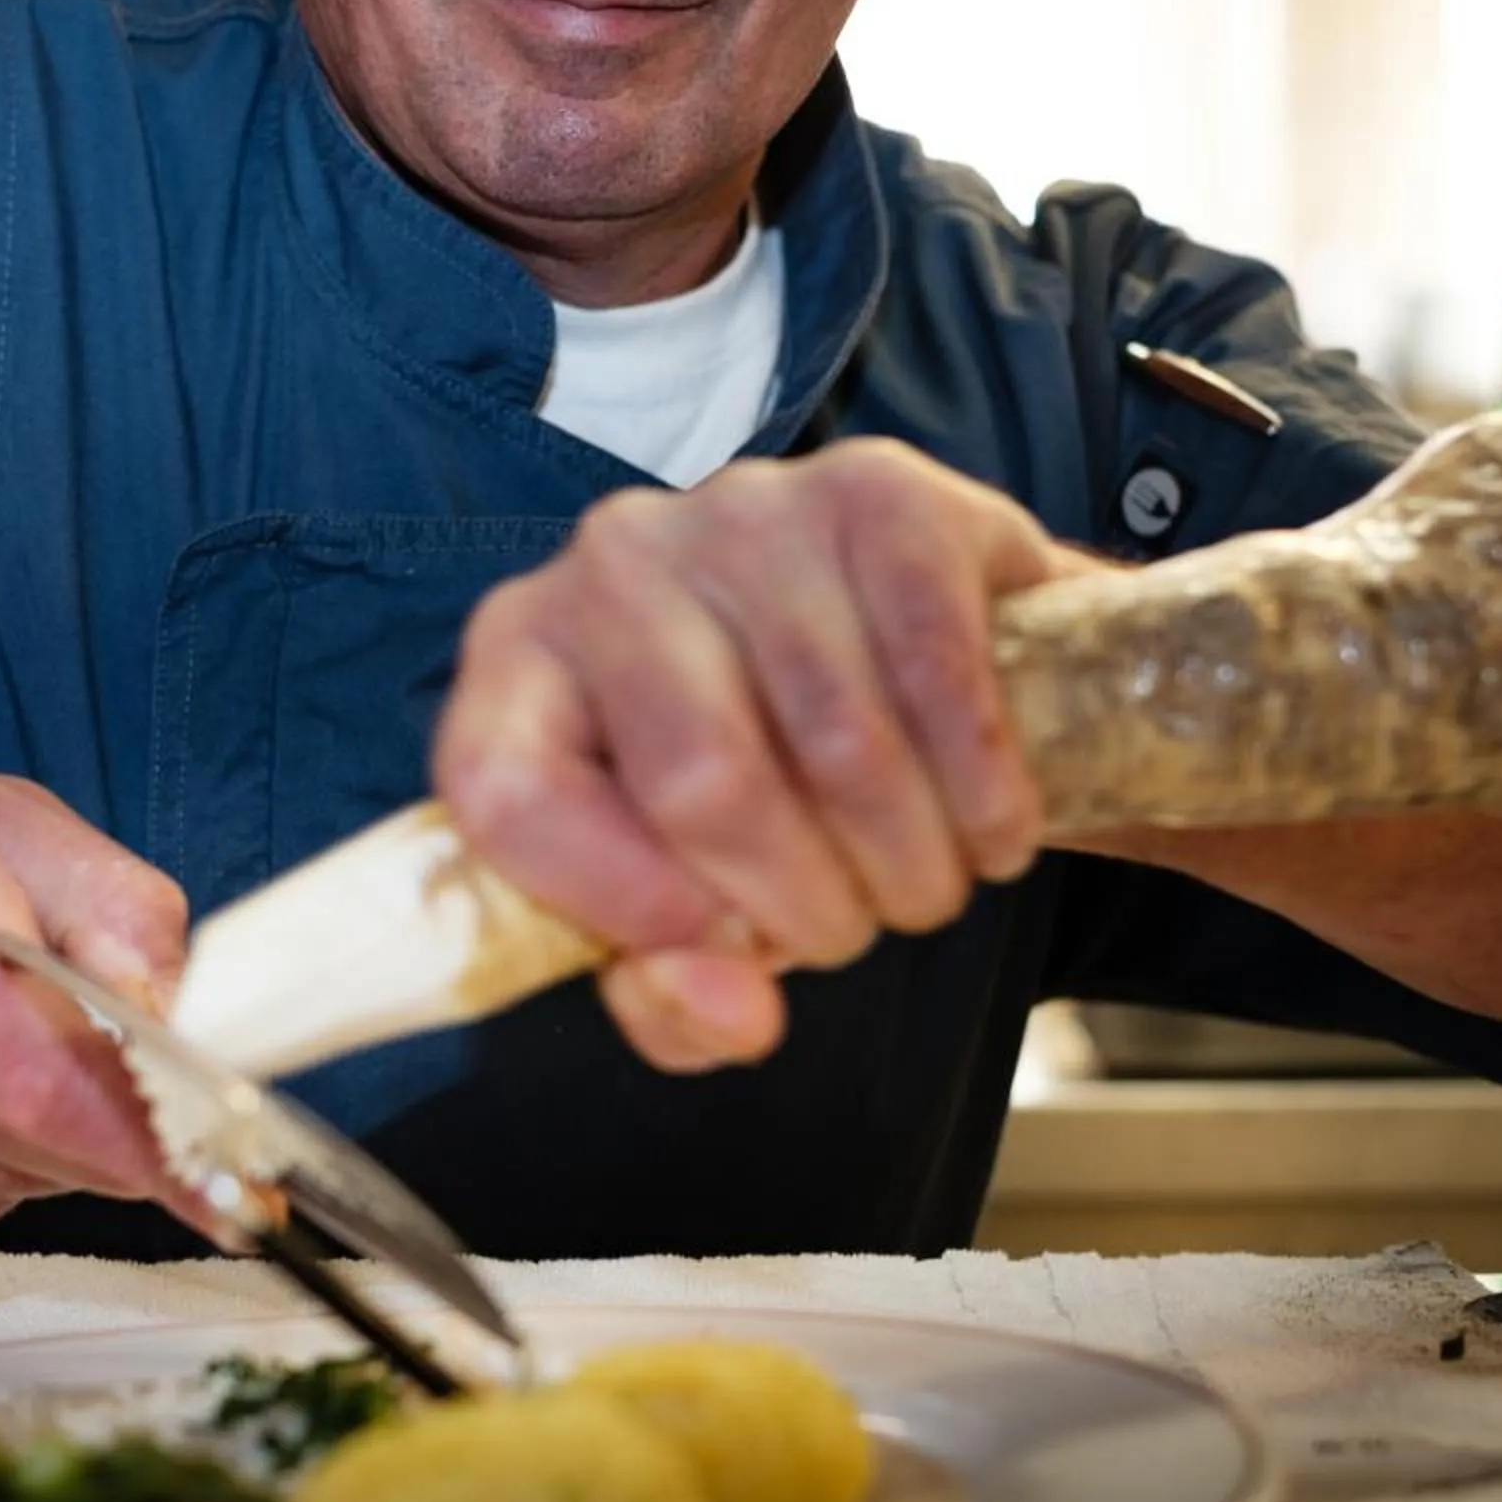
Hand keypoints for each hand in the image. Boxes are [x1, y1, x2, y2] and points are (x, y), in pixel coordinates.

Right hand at [0, 753, 189, 1243]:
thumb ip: (112, 899)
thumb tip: (187, 1008)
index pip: (52, 1075)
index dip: (156, 1133)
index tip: (240, 1181)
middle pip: (66, 1136)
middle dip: (128, 1102)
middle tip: (129, 1045)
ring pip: (40, 1173)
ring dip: (67, 1120)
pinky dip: (9, 1148)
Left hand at [433, 441, 1091, 1070]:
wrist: (932, 653)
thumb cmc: (778, 791)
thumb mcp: (699, 906)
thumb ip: (672, 992)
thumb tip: (728, 1011)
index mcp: (521, 662)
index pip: (507, 789)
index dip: (616, 904)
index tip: (728, 956)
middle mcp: (613, 563)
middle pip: (698, 780)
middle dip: (805, 907)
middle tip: (855, 933)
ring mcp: (747, 511)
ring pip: (837, 741)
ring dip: (908, 864)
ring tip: (925, 885)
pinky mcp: (879, 490)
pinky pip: (937, 667)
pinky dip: (982, 786)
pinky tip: (995, 825)